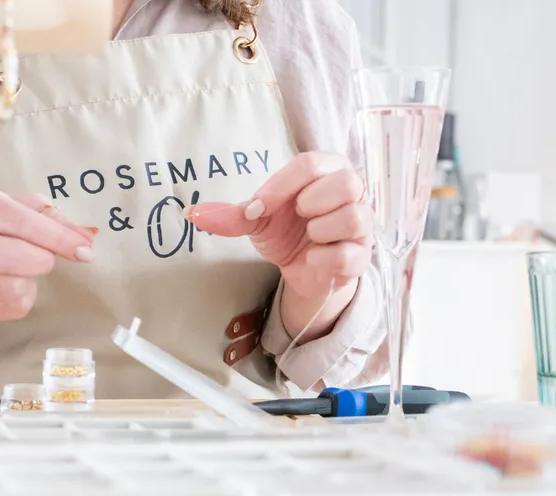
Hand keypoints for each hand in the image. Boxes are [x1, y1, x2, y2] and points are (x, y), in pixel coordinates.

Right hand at [0, 186, 95, 322]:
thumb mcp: (22, 208)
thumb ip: (55, 219)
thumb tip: (86, 238)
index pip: (18, 220)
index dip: (55, 237)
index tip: (84, 250)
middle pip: (8, 257)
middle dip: (40, 260)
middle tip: (47, 259)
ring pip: (8, 288)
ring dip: (30, 282)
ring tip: (26, 271)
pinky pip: (8, 309)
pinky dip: (23, 300)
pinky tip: (17, 286)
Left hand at [187, 152, 371, 299]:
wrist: (304, 270)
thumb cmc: (287, 231)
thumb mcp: (257, 219)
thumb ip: (231, 214)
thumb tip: (192, 213)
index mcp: (328, 170)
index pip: (311, 164)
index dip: (279, 187)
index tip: (257, 209)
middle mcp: (354, 192)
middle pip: (345, 182)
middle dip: (310, 202)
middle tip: (297, 215)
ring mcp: (363, 225)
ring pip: (352, 216)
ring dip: (319, 229)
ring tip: (309, 236)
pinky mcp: (362, 257)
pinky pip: (347, 254)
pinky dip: (322, 258)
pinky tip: (312, 258)